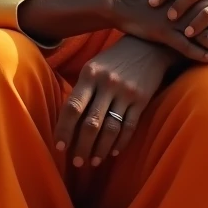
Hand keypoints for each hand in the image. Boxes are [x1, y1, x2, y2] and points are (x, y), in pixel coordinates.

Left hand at [54, 37, 169, 167]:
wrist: (148, 46)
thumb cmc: (113, 60)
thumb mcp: (94, 67)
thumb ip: (81, 91)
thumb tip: (66, 124)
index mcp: (91, 73)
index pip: (73, 107)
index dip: (64, 130)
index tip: (59, 147)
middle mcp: (107, 82)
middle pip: (91, 123)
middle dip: (82, 147)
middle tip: (77, 162)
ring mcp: (126, 92)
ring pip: (110, 129)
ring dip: (100, 150)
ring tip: (94, 161)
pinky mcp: (142, 99)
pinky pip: (129, 127)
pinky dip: (120, 143)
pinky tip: (113, 152)